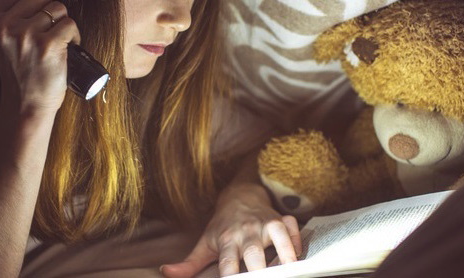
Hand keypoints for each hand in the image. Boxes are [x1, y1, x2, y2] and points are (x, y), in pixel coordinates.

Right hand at [0, 0, 79, 116]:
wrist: (25, 103)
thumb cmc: (16, 72)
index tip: (38, 12)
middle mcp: (6, 25)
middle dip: (50, 11)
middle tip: (48, 31)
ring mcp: (27, 35)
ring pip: (58, 8)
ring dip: (63, 24)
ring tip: (57, 41)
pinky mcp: (48, 45)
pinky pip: (70, 24)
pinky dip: (74, 36)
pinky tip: (66, 49)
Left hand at [161, 182, 301, 276]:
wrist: (239, 195)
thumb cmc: (222, 226)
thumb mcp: (205, 242)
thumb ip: (189, 263)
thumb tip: (165, 273)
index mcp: (227, 240)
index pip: (228, 262)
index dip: (231, 276)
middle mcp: (247, 232)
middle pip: (253, 253)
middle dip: (258, 269)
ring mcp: (265, 224)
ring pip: (278, 238)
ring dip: (285, 256)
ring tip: (289, 270)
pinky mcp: (281, 219)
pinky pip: (293, 230)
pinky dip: (298, 242)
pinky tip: (297, 256)